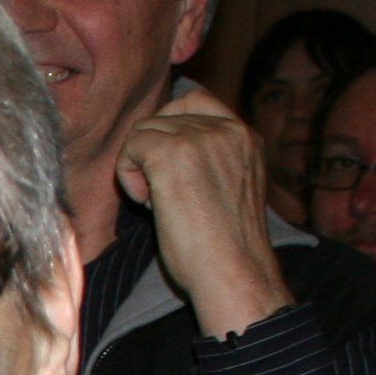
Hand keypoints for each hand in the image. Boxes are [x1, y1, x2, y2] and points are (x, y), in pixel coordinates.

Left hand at [118, 83, 294, 338]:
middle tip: (165, 195)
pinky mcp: (172, 153)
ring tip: (160, 203)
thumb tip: (162, 148)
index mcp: (246, 137)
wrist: (233, 273)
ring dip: (141, 167)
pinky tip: (148, 204)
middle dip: (154, 153)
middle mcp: (228, 129)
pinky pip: (131, 146)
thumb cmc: (225, 247)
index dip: (169, 129)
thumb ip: (211, 160)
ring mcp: (201, 137)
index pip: (195, 101)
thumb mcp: (230, 187)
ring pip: (144, 131)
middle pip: (164, 116)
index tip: (167, 168)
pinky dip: (129, 177)